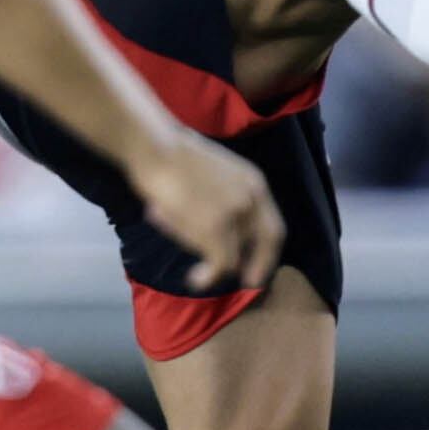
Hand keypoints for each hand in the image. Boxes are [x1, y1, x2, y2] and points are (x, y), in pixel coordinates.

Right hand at [129, 134, 284, 292]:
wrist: (155, 146)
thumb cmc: (171, 156)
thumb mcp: (212, 175)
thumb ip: (222, 199)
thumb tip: (215, 229)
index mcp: (253, 182)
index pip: (273, 223)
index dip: (268, 248)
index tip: (256, 262)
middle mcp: (252, 198)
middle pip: (269, 241)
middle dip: (261, 265)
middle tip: (249, 282)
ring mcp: (236, 213)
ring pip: (238, 256)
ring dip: (219, 271)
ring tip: (200, 277)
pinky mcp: (215, 228)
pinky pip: (221, 264)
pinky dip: (209, 277)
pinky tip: (195, 280)